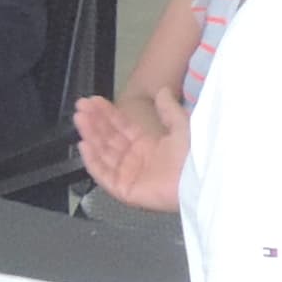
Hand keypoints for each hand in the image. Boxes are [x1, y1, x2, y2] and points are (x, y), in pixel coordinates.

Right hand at [73, 89, 187, 213]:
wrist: (200, 180)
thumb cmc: (196, 156)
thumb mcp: (182, 125)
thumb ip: (169, 109)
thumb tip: (163, 91)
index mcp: (149, 146)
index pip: (121, 127)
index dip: (107, 114)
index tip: (94, 101)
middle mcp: (137, 161)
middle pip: (109, 139)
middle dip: (94, 121)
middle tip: (82, 106)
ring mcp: (130, 176)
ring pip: (103, 153)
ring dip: (91, 135)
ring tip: (80, 118)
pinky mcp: (126, 190)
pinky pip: (104, 175)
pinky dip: (92, 160)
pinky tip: (84, 143)